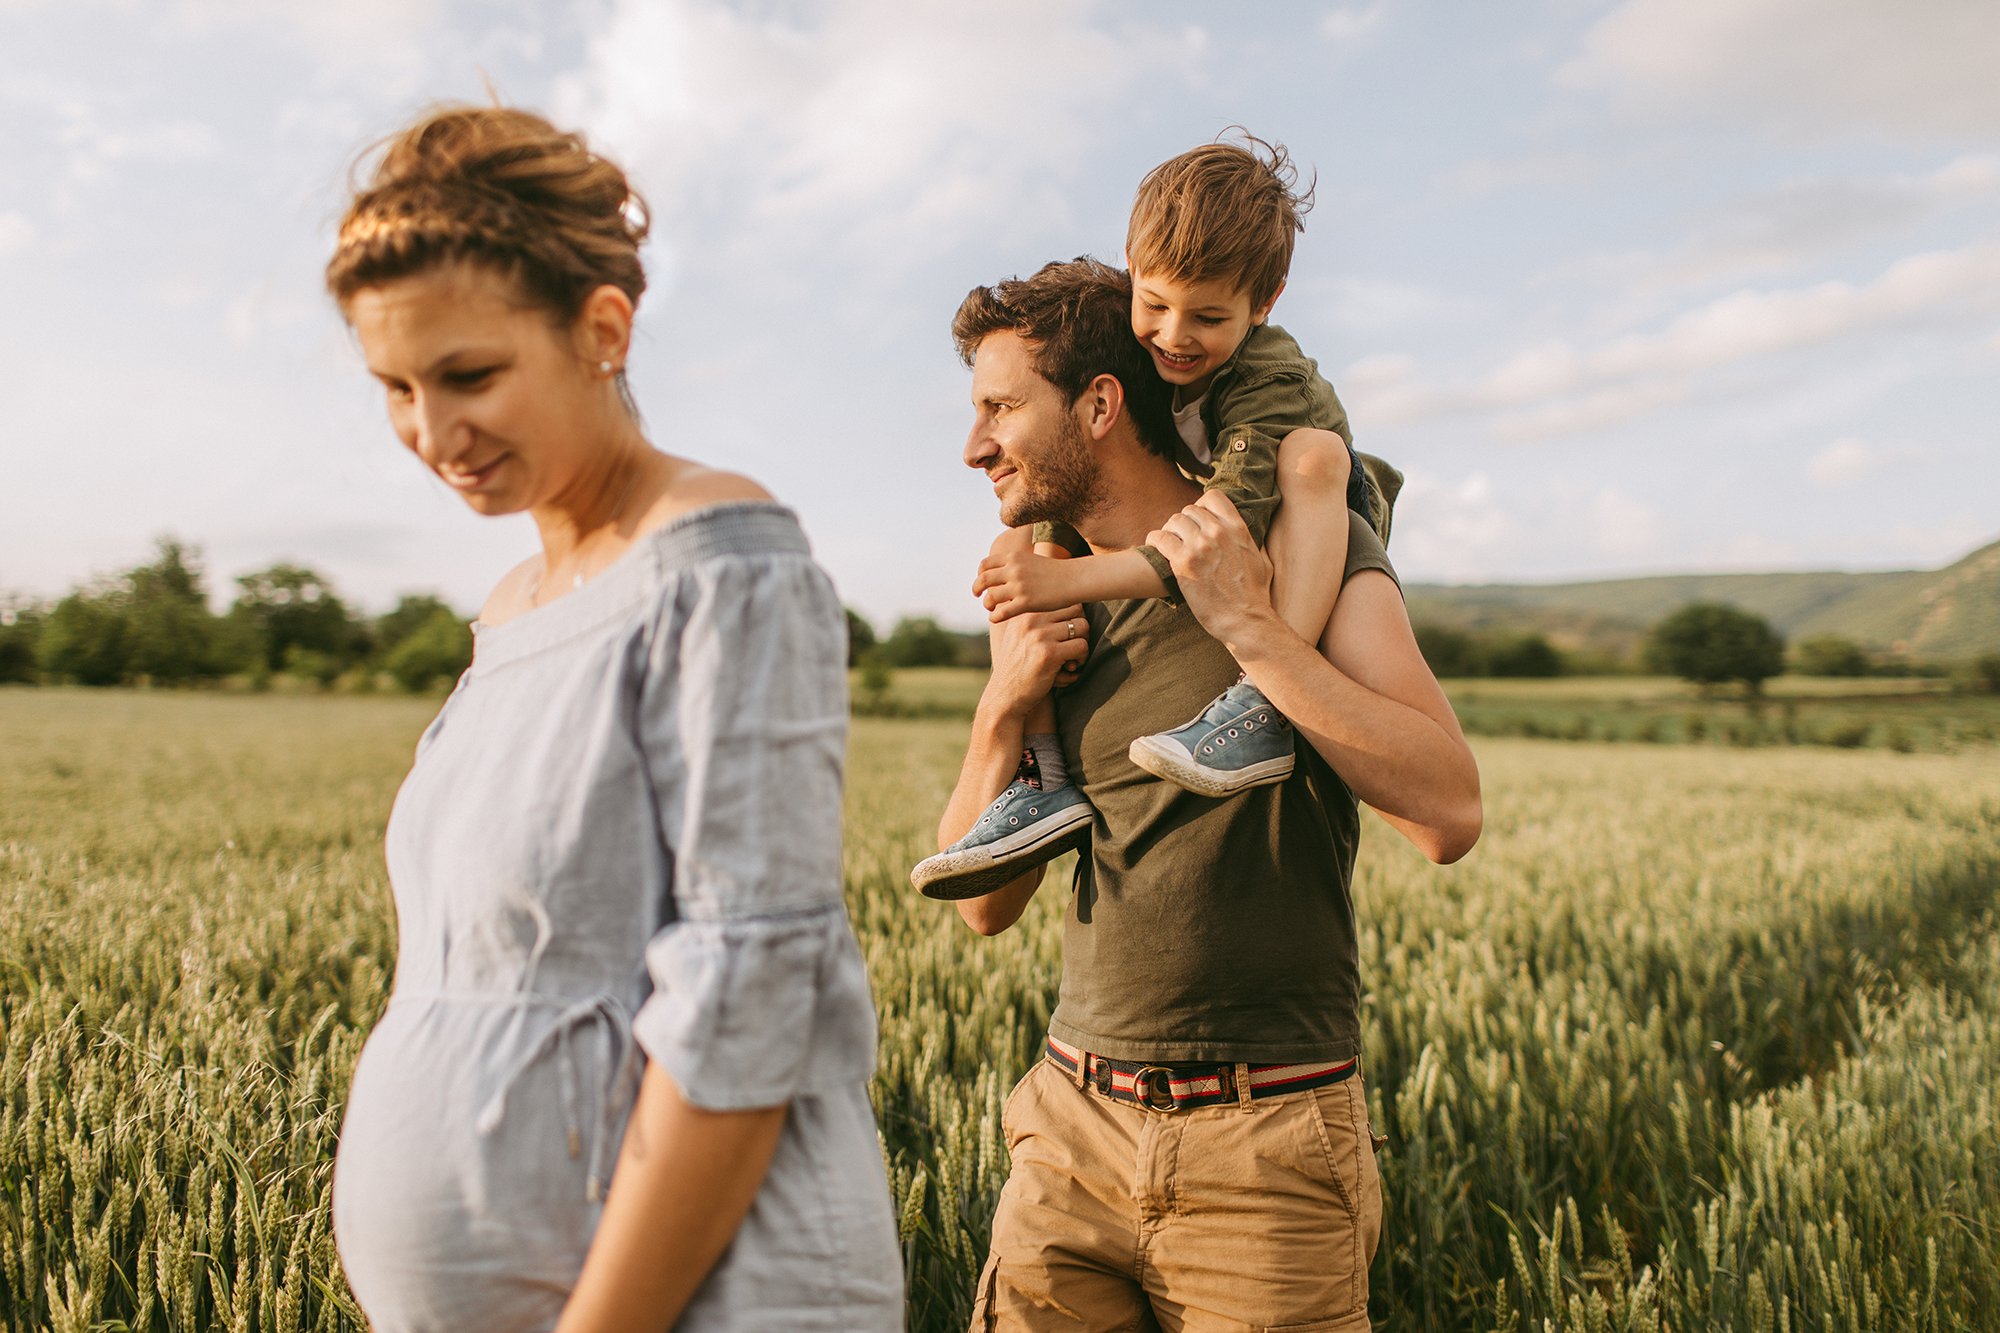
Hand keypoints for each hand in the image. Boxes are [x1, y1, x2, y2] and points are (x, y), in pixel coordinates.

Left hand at [973, 551, 1080, 621]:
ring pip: (990, 597)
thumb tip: (1000, 571)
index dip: (980, 574)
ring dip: (987, 604)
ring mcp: (1019, 586)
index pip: (985, 564)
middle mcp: (1013, 570)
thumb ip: (1015, 564)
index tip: (982, 582)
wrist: (1073, 579)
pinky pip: (1001, 612)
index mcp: (1013, 557)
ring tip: (990, 608)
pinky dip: (994, 616)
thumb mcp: (1031, 559)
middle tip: (977, 596)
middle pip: (983, 580)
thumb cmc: (1054, 571)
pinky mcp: (1026, 603)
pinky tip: (995, 618)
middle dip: (976, 589)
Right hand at [981, 602, 1089, 719]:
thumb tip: (1078, 605)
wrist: (1005, 696)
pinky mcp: (1048, 653)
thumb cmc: (1018, 666)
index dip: (1073, 617)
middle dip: (1081, 628)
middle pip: (1076, 609)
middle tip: (1074, 646)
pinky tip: (1071, 670)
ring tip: (1073, 659)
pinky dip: (1082, 659)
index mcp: (1024, 611)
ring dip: (1083, 644)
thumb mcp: (1020, 636)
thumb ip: (1039, 619)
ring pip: (1082, 626)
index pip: (1063, 599)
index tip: (1067, 636)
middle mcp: (1030, 619)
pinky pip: (1082, 646)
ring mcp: (1039, 635)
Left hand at [1147, 492, 1278, 645]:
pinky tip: (1155, 547)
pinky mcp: (1183, 562)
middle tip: (1181, 538)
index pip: (1213, 497)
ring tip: (1170, 544)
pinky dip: (1154, 541)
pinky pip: (1160, 538)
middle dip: (1184, 523)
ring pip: (1174, 521)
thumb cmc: (1254, 595)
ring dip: (1170, 531)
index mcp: (1237, 528)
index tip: (1198, 521)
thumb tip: (1247, 536)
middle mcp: (1218, 532)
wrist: (1244, 619)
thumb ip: (1250, 543)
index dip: (1202, 507)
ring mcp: (1200, 546)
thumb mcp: (1260, 560)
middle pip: (1190, 510)